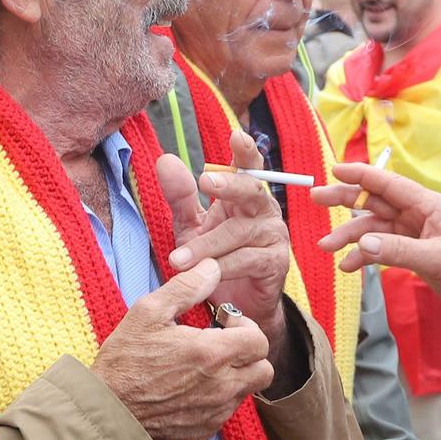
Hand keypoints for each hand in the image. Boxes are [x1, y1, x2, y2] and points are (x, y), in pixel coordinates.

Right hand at [93, 258, 274, 439]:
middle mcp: (221, 386)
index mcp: (211, 354)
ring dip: (236, 374)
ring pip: (248, 390)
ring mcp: (215, 411)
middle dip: (250, 353)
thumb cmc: (124, 361)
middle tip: (222, 343)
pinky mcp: (206, 429)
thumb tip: (212, 268)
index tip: (224, 323)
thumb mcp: (148, 312)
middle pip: (264, 369)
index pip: (259, 340)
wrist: (106, 412)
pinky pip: (228, 410)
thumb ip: (186, 287)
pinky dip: (219, 397)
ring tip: (205, 364)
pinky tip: (192, 386)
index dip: (246, 327)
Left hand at [159, 130, 296, 372]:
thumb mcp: (192, 226)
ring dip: (206, 246)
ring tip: (177, 259)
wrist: (236, 304)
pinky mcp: (275, 263)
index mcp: (245, 196)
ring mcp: (273, 236)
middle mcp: (264, 210)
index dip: (245, 152)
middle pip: (251, 190)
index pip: (248, 168)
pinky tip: (203, 274)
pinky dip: (222, 267)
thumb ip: (181, 197)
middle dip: (229, 184)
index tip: (236, 135)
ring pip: (239, 232)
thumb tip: (165, 160)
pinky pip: (247, 260)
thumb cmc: (215, 258)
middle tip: (204, 180)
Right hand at [312, 162, 440, 347]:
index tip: (334, 170)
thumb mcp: (435, 259)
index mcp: (426, 205)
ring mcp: (411, 231)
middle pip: (374, 201)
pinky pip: (380, 246)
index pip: (388, 184)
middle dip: (345, 200)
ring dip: (349, 236)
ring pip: (373, 226)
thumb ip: (398, 251)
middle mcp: (416, 213)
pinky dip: (363, 255)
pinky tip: (348, 266)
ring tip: (325, 248)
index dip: (360, 175)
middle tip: (315, 199)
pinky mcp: (410, 249)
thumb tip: (363, 243)